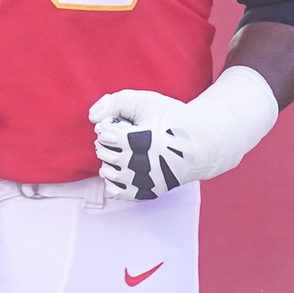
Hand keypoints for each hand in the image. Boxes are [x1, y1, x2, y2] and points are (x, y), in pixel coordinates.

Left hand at [91, 68, 280, 199]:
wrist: (200, 144)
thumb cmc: (171, 119)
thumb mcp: (146, 100)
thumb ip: (115, 102)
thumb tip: (93, 117)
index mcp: (146, 140)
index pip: (107, 135)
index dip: (109, 125)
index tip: (122, 122)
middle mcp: (146, 164)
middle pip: (104, 153)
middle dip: (108, 141)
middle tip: (124, 134)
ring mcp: (147, 181)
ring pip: (108, 173)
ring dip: (108, 159)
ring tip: (122, 150)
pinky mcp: (148, 192)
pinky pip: (116, 192)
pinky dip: (112, 179)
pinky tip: (121, 166)